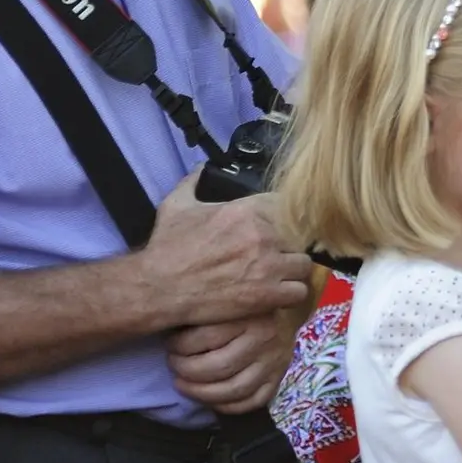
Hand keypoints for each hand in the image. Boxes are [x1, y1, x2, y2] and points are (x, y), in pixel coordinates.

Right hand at [143, 175, 314, 325]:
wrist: (156, 288)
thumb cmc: (166, 248)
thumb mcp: (176, 206)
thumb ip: (192, 182)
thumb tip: (201, 167)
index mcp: (249, 210)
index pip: (290, 207)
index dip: (287, 219)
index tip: (279, 229)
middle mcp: (264, 235)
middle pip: (302, 236)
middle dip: (291, 245)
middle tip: (279, 254)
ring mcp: (268, 266)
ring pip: (305, 264)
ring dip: (294, 270)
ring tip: (281, 275)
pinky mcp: (267, 295)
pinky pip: (299, 291)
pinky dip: (292, 294)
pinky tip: (278, 294)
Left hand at [166, 311, 293, 411]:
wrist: (282, 309)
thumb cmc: (240, 306)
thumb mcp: (222, 300)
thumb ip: (200, 310)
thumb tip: (163, 324)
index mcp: (249, 314)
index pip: (205, 337)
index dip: (177, 345)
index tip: (170, 344)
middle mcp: (265, 338)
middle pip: (217, 368)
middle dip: (185, 371)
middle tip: (174, 364)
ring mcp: (275, 362)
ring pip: (232, 390)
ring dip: (199, 393)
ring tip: (183, 384)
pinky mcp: (278, 379)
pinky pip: (251, 403)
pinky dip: (225, 406)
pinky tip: (209, 398)